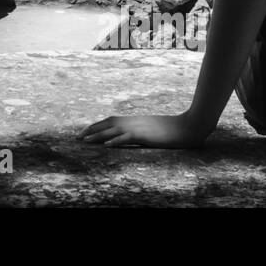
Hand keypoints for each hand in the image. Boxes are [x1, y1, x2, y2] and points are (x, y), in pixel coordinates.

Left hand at [78, 111, 210, 148]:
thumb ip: (141, 131)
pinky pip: (127, 137)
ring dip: (98, 135)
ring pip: (113, 130)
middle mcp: (133, 121)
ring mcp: (138, 127)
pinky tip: (106, 145)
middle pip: (108, 123)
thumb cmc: (172, 130)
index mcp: (134, 120)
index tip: (86, 131)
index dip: (97, 125)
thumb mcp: (152, 129)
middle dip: (92, 130)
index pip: (111, 120)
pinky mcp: (145, 135)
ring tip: (85, 140)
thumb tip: (132, 136)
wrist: (187, 126)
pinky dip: (116, 140)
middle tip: (78, 137)